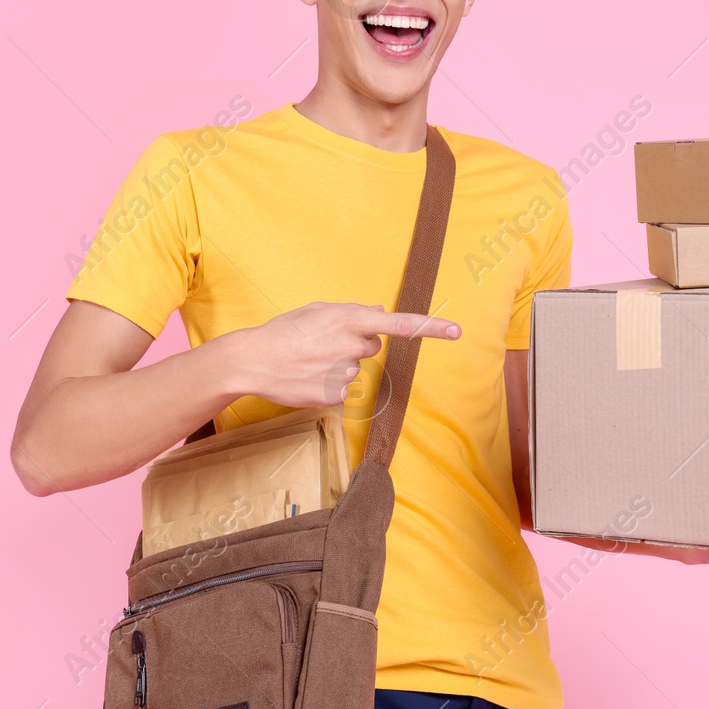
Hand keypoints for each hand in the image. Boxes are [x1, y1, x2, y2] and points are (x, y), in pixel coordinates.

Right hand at [224, 302, 460, 408]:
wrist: (252, 361)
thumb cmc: (284, 331)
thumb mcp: (317, 311)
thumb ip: (352, 312)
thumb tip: (380, 314)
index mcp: (350, 320)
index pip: (400, 324)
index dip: (430, 327)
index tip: (456, 331)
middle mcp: (352, 347)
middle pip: (372, 347)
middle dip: (354, 344)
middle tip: (323, 343)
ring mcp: (344, 374)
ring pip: (355, 369)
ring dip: (338, 364)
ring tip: (309, 359)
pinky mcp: (335, 397)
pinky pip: (343, 389)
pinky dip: (328, 383)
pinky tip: (308, 377)